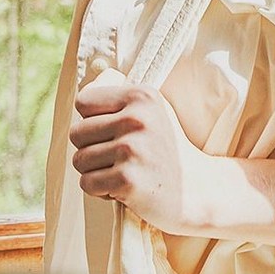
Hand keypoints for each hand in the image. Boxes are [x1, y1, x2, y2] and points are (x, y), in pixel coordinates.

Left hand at [70, 69, 205, 231]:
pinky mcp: (127, 180)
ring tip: (123, 171)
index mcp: (142, 96)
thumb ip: (119, 95)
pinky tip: (124, 188)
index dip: (92, 121)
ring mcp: (132, 150)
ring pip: (79, 160)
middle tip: (120, 158)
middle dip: (91, 149)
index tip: (113, 132)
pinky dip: (100, 191)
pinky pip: (86, 184)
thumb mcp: (152, 111)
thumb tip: (91, 82)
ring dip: (95, 172)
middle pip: (76, 133)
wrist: (197, 190)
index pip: (83, 102)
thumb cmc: (165, 150)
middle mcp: (137, 120)